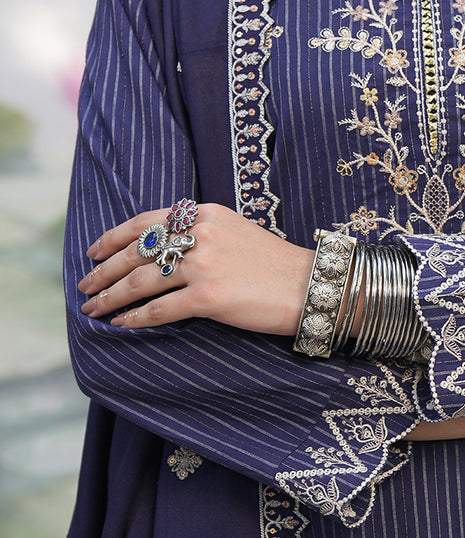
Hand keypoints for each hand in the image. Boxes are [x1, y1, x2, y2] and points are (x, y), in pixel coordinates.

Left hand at [78, 205, 314, 334]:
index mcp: (205, 212)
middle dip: (104, 271)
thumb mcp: (233, 230)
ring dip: (110, 298)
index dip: (113, 238)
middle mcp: (201, 233)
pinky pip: (159, 310)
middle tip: (84, 286)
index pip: (146, 222)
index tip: (94, 252)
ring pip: (141, 282)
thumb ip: (198, 231)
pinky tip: (122, 324)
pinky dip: (136, 319)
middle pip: (136, 252)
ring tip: (93, 308)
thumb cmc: (272, 262)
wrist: (307, 284)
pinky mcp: (208, 297)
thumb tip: (157, 248)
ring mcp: (203, 265)